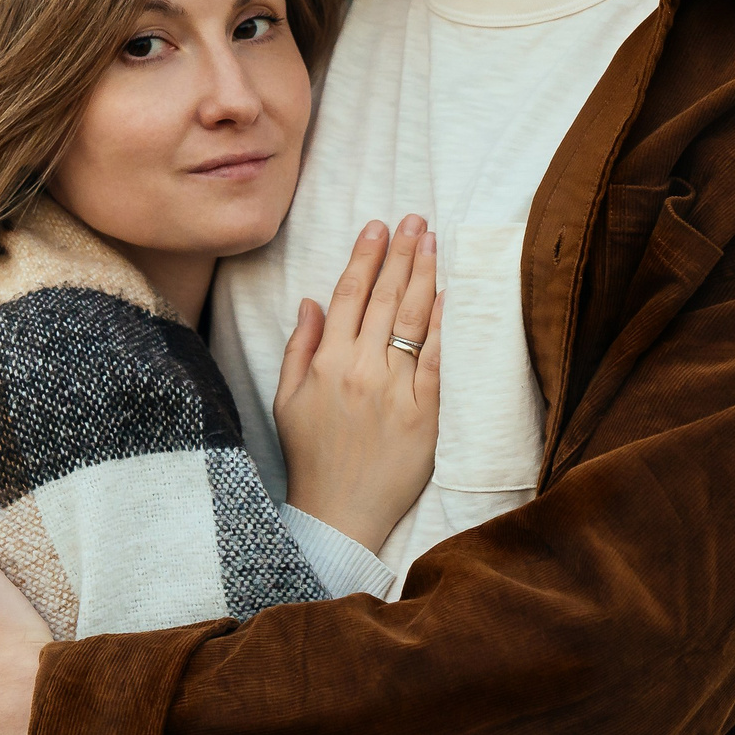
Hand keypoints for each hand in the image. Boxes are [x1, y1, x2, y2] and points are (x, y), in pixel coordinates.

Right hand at [273, 215, 443, 551]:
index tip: (378, 226)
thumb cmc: (310, 458)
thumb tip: (311, 300)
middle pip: (386, 298)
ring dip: (424, 275)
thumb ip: (300, 347)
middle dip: (401, 253)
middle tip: (416, 219)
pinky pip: (436, 360)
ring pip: (413, 320)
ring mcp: (395, 390)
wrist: (338, 515)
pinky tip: (447, 295)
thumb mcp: (287, 400)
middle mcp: (361, 370)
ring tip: (432, 241)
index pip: (349, 295)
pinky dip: (442, 325)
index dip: (365, 256)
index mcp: (327, 363)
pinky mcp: (424, 413)